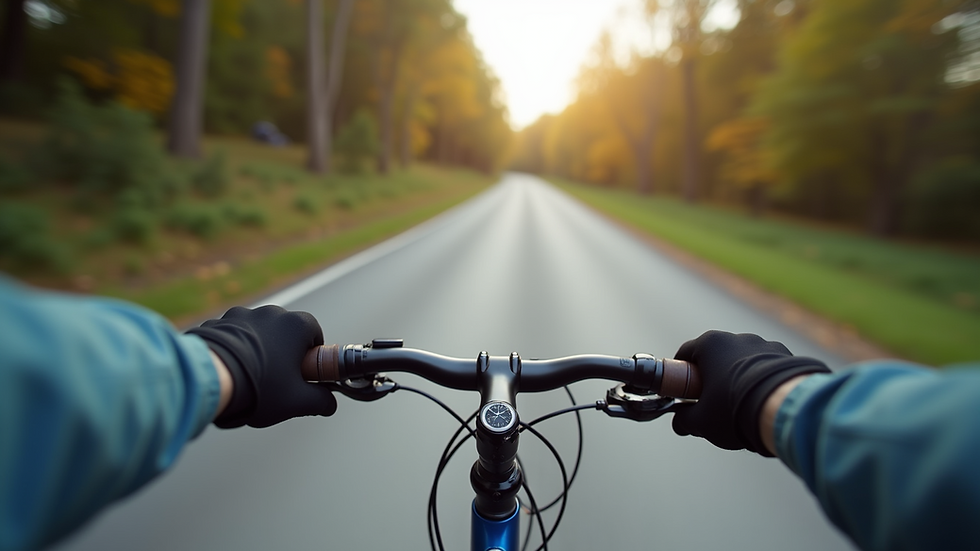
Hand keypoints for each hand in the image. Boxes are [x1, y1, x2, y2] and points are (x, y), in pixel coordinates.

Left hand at [187, 305, 336, 427]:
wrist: (209, 380)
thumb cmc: (259, 388)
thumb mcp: (297, 402)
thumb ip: (321, 401)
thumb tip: (329, 404)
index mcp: (296, 325)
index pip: (314, 333)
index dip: (311, 355)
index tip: (304, 373)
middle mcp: (270, 313)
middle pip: (285, 332)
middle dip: (283, 352)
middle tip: (276, 379)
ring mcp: (241, 315)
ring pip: (257, 333)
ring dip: (256, 350)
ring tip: (248, 377)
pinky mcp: (216, 323)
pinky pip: (231, 335)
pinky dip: (232, 349)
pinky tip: (228, 371)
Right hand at [671, 330, 829, 455]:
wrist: (786, 411)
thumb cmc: (735, 410)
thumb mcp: (701, 421)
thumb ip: (684, 420)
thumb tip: (679, 423)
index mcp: (710, 344)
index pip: (685, 354)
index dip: (679, 374)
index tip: (682, 392)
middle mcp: (737, 338)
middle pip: (716, 357)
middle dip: (711, 378)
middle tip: (711, 402)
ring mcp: (765, 345)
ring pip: (743, 361)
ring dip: (739, 378)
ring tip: (743, 405)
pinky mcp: (788, 356)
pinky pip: (767, 368)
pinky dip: (762, 381)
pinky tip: (764, 402)